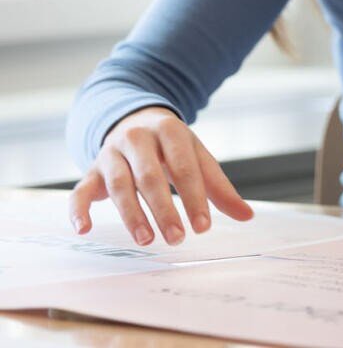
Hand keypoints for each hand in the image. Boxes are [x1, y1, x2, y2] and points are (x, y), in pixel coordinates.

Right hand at [69, 106, 253, 245]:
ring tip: (147, 240)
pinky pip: (79, 191)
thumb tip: (247, 215)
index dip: (194, 198)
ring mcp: (111, 153)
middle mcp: (138, 138)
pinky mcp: (91, 170)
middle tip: (177, 238)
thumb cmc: (171, 146)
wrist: (132, 119)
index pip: (185, 167)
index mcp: (170, 130)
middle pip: (150, 176)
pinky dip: (78, 210)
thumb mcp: (197, 156)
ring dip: (132, 215)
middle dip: (164, 209)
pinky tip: (84, 230)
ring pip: (119, 185)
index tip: (203, 227)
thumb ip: (218, 186)